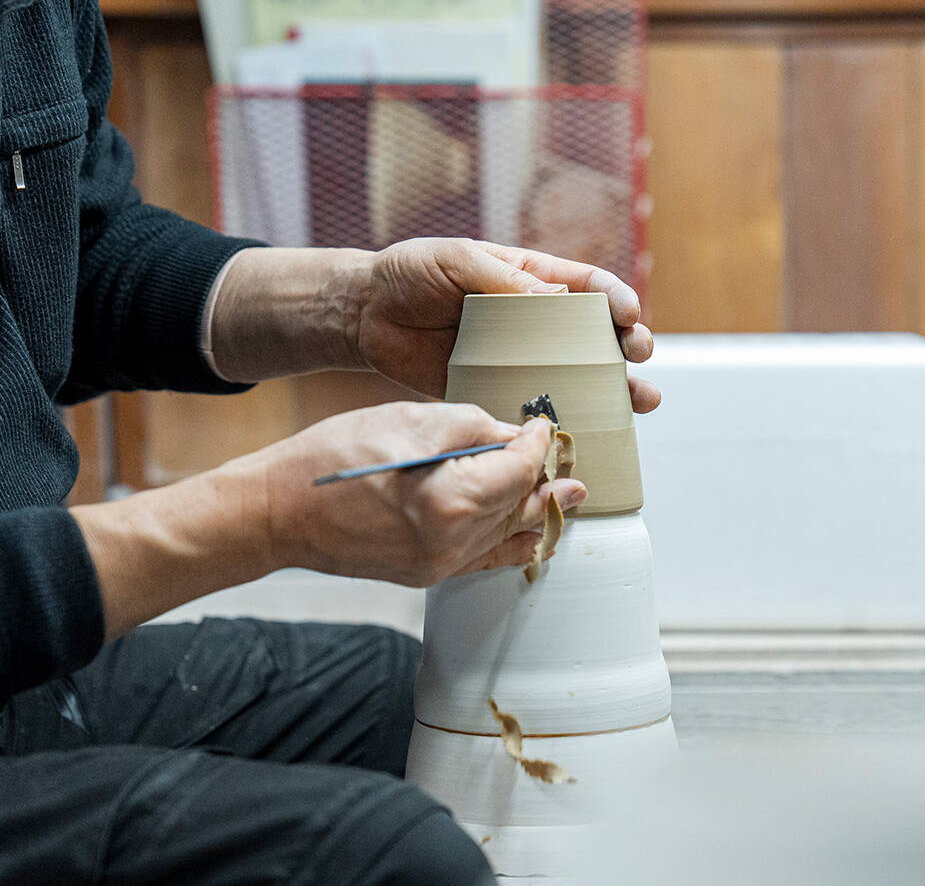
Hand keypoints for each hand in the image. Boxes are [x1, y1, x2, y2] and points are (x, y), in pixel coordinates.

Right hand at [258, 403, 582, 586]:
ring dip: (537, 512)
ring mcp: (441, 564)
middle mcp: (455, 541)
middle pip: (520, 504)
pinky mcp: (427, 574)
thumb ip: (474, 428)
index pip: (520, 468)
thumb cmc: (337, 455)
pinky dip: (512, 546)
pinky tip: (533, 537)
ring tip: (569, 498)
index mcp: (454, 499)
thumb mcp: (412, 420)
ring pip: (508, 535)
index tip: (543, 426)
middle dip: (546, 479)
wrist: (279, 510)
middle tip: (573, 467)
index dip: (538, 443)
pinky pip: (485, 562)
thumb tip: (513, 436)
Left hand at [354, 238, 660, 412]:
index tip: (628, 315)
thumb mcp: (455, 261)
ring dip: (614, 389)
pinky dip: (559, 421)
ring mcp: (517, 359)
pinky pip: (533, 407)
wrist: (366, 315)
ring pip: (577, 376)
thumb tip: (556, 298)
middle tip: (641, 355)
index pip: (588, 287)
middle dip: (628, 345)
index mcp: (532, 280)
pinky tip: (583, 431)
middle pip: (596, 335)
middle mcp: (534, 322)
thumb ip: (502, 280)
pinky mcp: (494, 390)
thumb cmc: (411, 274)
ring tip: (642, 401)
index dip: (615, 299)